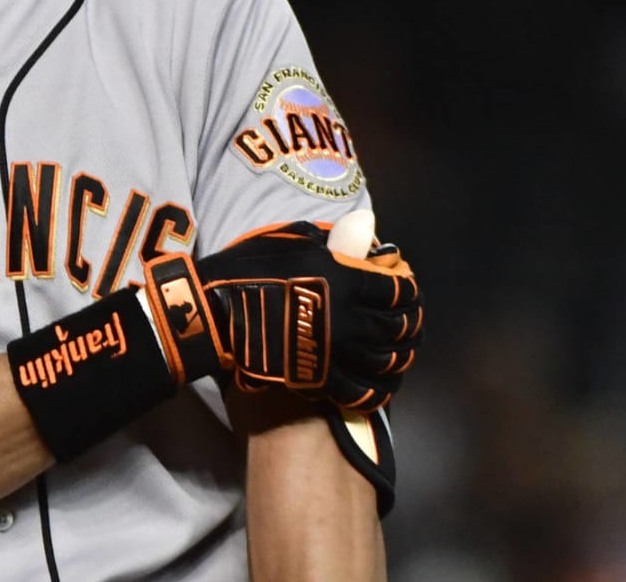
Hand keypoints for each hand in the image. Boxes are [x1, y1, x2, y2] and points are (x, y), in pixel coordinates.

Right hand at [143, 220, 422, 412]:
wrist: (215, 311)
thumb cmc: (252, 266)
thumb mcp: (293, 239)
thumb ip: (333, 239)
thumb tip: (361, 235)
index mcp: (347, 279)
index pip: (398, 290)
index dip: (409, 290)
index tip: (409, 288)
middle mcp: (350, 318)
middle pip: (399, 326)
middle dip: (410, 323)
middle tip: (410, 321)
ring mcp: (337, 353)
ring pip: (386, 361)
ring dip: (401, 356)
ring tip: (402, 351)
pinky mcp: (320, 380)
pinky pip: (363, 390)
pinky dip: (380, 388)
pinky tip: (383, 382)